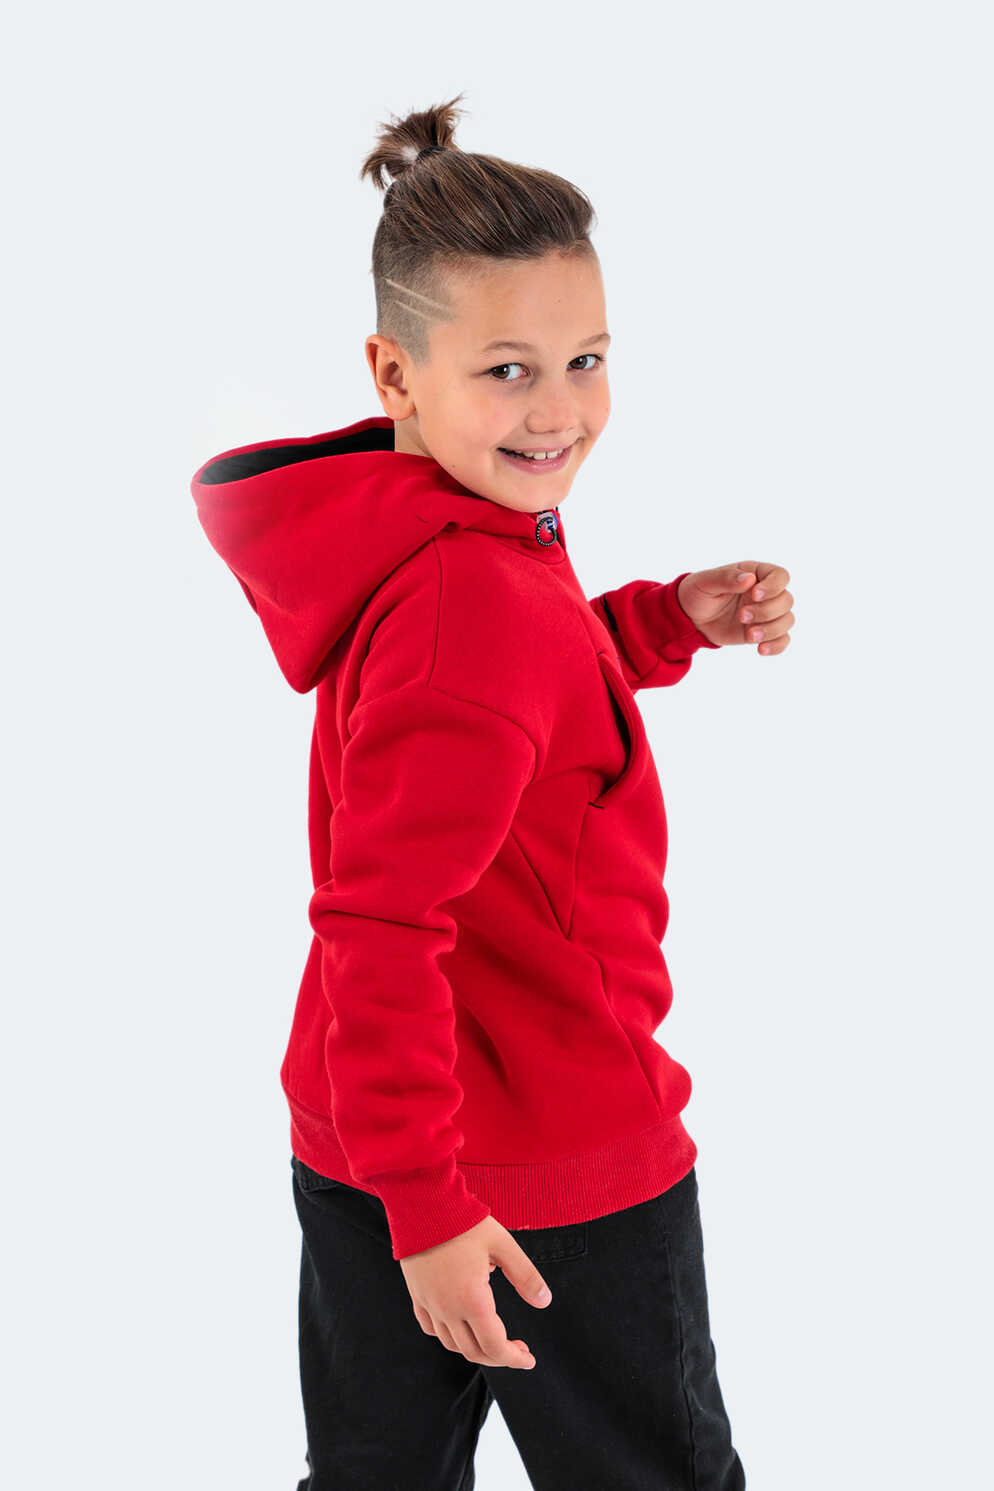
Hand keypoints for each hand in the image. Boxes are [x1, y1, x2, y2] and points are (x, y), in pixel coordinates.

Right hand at [399, 1214, 552, 1369]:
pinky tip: (460, 1326)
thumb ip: (525, 1275)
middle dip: (499, 1357)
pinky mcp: (417, 1295)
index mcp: (471, 1300)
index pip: (495, 1346)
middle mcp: (448, 1309)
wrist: (422, 1204)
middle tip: (518, 1349)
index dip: (514, 1358)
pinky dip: (449, 1336)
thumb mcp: (503, 1244)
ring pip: (452, 1344)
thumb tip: (544, 1302)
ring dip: (476, 1348)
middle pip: (474, 1351)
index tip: (529, 1359)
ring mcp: (429, 1304)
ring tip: (493, 1338)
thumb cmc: (463, 1222)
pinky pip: (431, 1328)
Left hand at [677, 562, 793, 653]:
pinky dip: (776, 645)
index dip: (773, 586)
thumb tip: (749, 579)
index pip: (780, 576)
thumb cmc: (698, 593)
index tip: (754, 595)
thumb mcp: (706, 582)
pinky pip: (782, 639)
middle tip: (741, 616)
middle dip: (767, 611)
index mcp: (755, 573)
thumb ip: (727, 578)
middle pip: (786, 600)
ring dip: (771, 629)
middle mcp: (766, 593)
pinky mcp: (762, 632)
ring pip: (787, 620)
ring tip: (749, 635)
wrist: (691, 617)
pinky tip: (761, 649)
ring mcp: (766, 613)